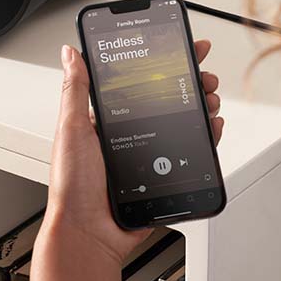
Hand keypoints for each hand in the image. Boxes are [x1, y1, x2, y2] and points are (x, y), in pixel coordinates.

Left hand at [45, 39, 222, 263]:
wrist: (90, 234)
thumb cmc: (73, 186)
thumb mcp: (71, 128)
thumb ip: (75, 89)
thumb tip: (70, 52)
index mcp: (106, 119)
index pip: (138, 81)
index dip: (160, 62)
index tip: (179, 47)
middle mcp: (128, 133)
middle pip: (166, 98)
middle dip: (189, 81)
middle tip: (202, 74)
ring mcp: (147, 154)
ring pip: (182, 122)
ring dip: (200, 105)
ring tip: (208, 98)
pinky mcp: (163, 174)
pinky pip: (188, 151)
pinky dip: (205, 137)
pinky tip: (211, 126)